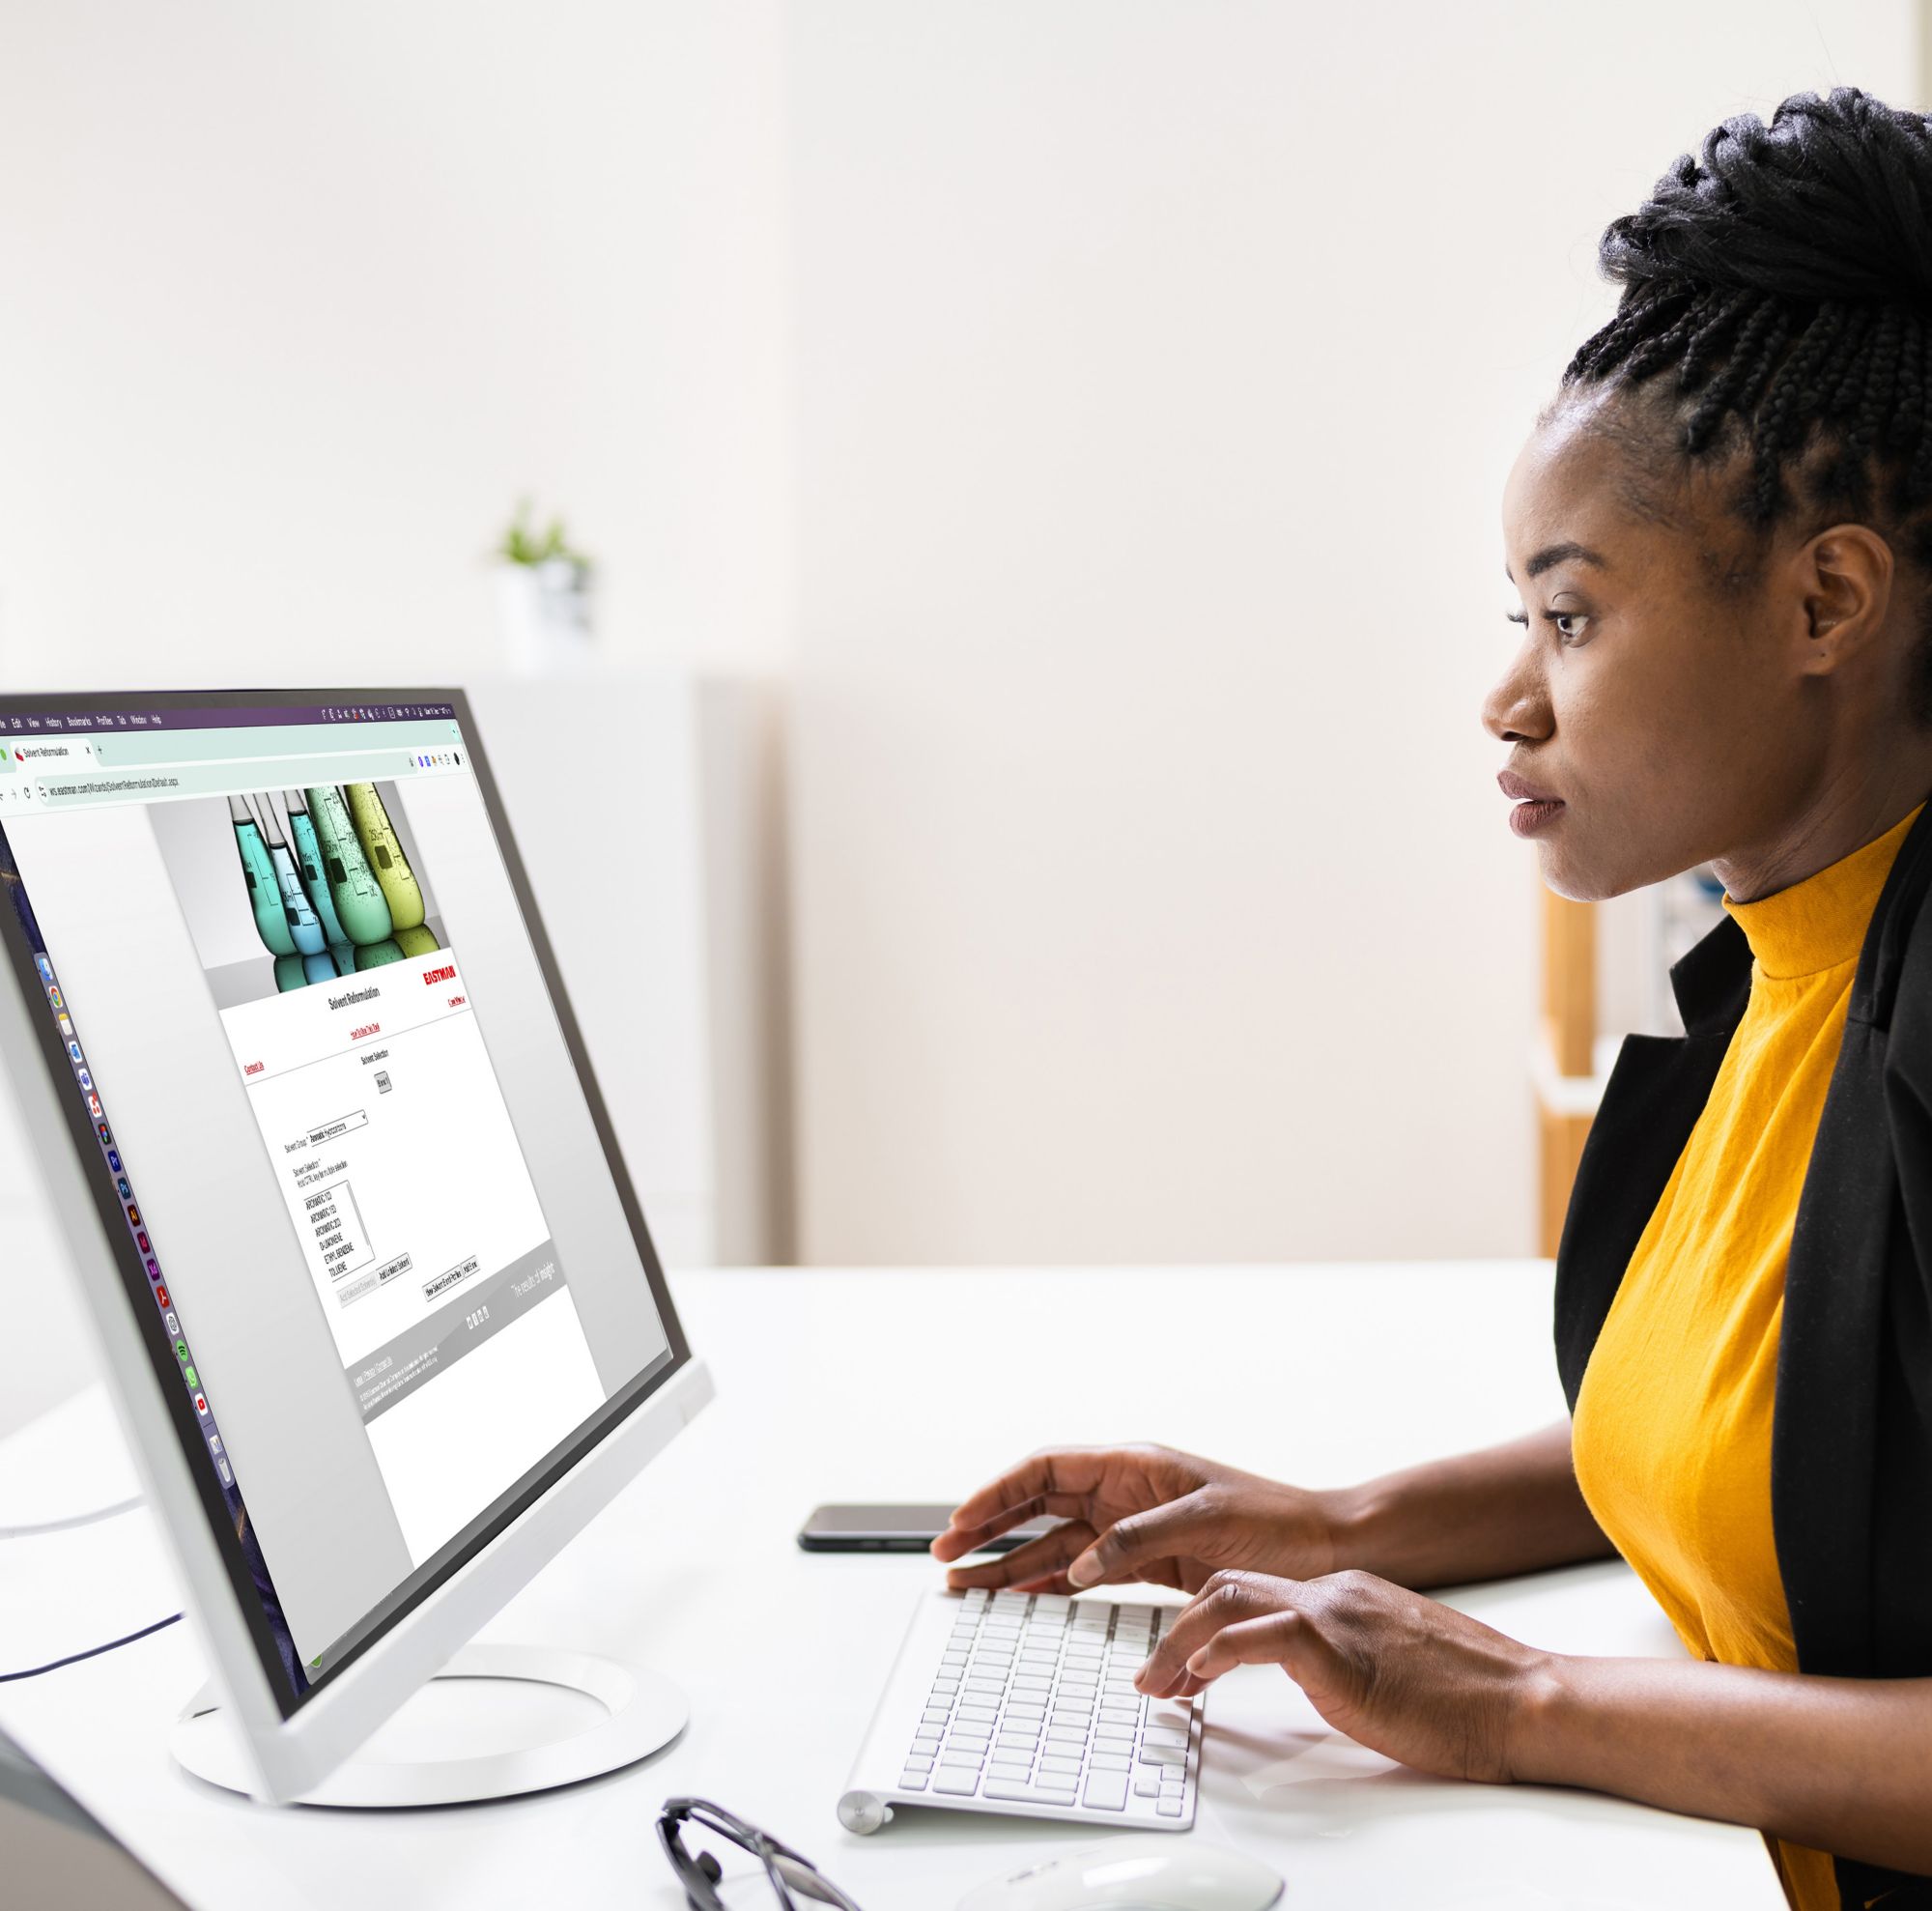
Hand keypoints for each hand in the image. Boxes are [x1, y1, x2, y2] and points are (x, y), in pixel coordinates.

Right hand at [929, 1445, 1341, 1596]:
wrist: (1327, 1549)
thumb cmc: (1276, 1523)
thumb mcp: (1204, 1521)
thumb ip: (1135, 1540)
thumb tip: (1080, 1566)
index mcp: (1133, 1465)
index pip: (1046, 1470)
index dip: (998, 1493)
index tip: (961, 1520)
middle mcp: (1126, 1491)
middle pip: (1038, 1505)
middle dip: (990, 1528)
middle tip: (946, 1556)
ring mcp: (1133, 1527)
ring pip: (1055, 1542)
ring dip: (1012, 1562)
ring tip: (969, 1587)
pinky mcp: (1149, 1562)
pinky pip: (1085, 1570)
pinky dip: (1051, 1583)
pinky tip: (1023, 1598)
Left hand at [1135, 1568, 1550, 1783]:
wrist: (1521, 1701)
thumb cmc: (1466, 1696)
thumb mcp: (1388, 1663)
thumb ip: (1342, 1655)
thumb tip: (1308, 1676)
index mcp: (1341, 1594)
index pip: (1251, 1591)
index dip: (1202, 1625)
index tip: (1178, 1664)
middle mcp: (1331, 1592)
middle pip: (1226, 1585)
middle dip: (1176, 1629)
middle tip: (1152, 1677)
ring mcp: (1335, 1614)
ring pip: (1228, 1599)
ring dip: (1180, 1641)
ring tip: (1158, 1682)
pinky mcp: (1341, 1648)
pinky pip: (1262, 1635)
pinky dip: (1220, 1650)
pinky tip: (1199, 1675)